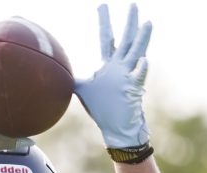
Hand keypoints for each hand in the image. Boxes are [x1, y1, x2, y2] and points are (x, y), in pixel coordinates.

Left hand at [74, 4, 151, 148]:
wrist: (118, 126)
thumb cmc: (103, 109)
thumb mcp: (85, 91)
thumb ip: (75, 80)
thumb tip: (58, 74)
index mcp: (109, 65)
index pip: (107, 39)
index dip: (104, 22)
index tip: (102, 5)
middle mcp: (121, 67)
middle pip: (126, 40)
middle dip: (129, 22)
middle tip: (132, 4)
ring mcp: (129, 77)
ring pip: (137, 54)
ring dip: (142, 39)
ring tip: (148, 22)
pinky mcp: (133, 90)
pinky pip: (138, 78)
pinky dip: (141, 70)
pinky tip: (144, 61)